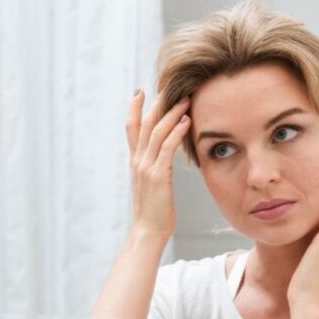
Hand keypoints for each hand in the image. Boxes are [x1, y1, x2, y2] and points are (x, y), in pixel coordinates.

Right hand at [125, 90, 190, 238]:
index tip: (140, 91)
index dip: (134, 109)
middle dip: (157, 103)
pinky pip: (167, 148)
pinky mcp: (157, 176)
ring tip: (185, 99)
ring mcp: (146, 167)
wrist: (147, 231)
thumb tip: (163, 162)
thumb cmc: (154, 213)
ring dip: (171, 113)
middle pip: (145, 124)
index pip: (131, 129)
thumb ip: (155, 170)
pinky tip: (187, 121)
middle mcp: (138, 161)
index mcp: (135, 162)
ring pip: (156, 132)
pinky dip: (177, 132)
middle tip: (169, 86)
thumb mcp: (152, 186)